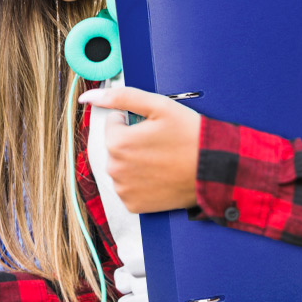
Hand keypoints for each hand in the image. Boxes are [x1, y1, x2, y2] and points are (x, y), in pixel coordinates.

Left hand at [79, 86, 200, 213]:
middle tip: (161, 143)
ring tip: (161, 159)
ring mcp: (123, 189)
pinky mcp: (134, 205)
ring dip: (135, 161)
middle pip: (116, 146)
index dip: (134, 121)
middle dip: (133, 141)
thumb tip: (88, 97)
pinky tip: (158, 176)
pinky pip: (128, 187)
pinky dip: (140, 181)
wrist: (214, 171)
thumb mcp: (158, 106)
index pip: (114, 123)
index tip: (154, 128)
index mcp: (117, 142)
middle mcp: (115, 169)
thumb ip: (120, 97)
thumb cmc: (190, 136)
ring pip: (121, 166)